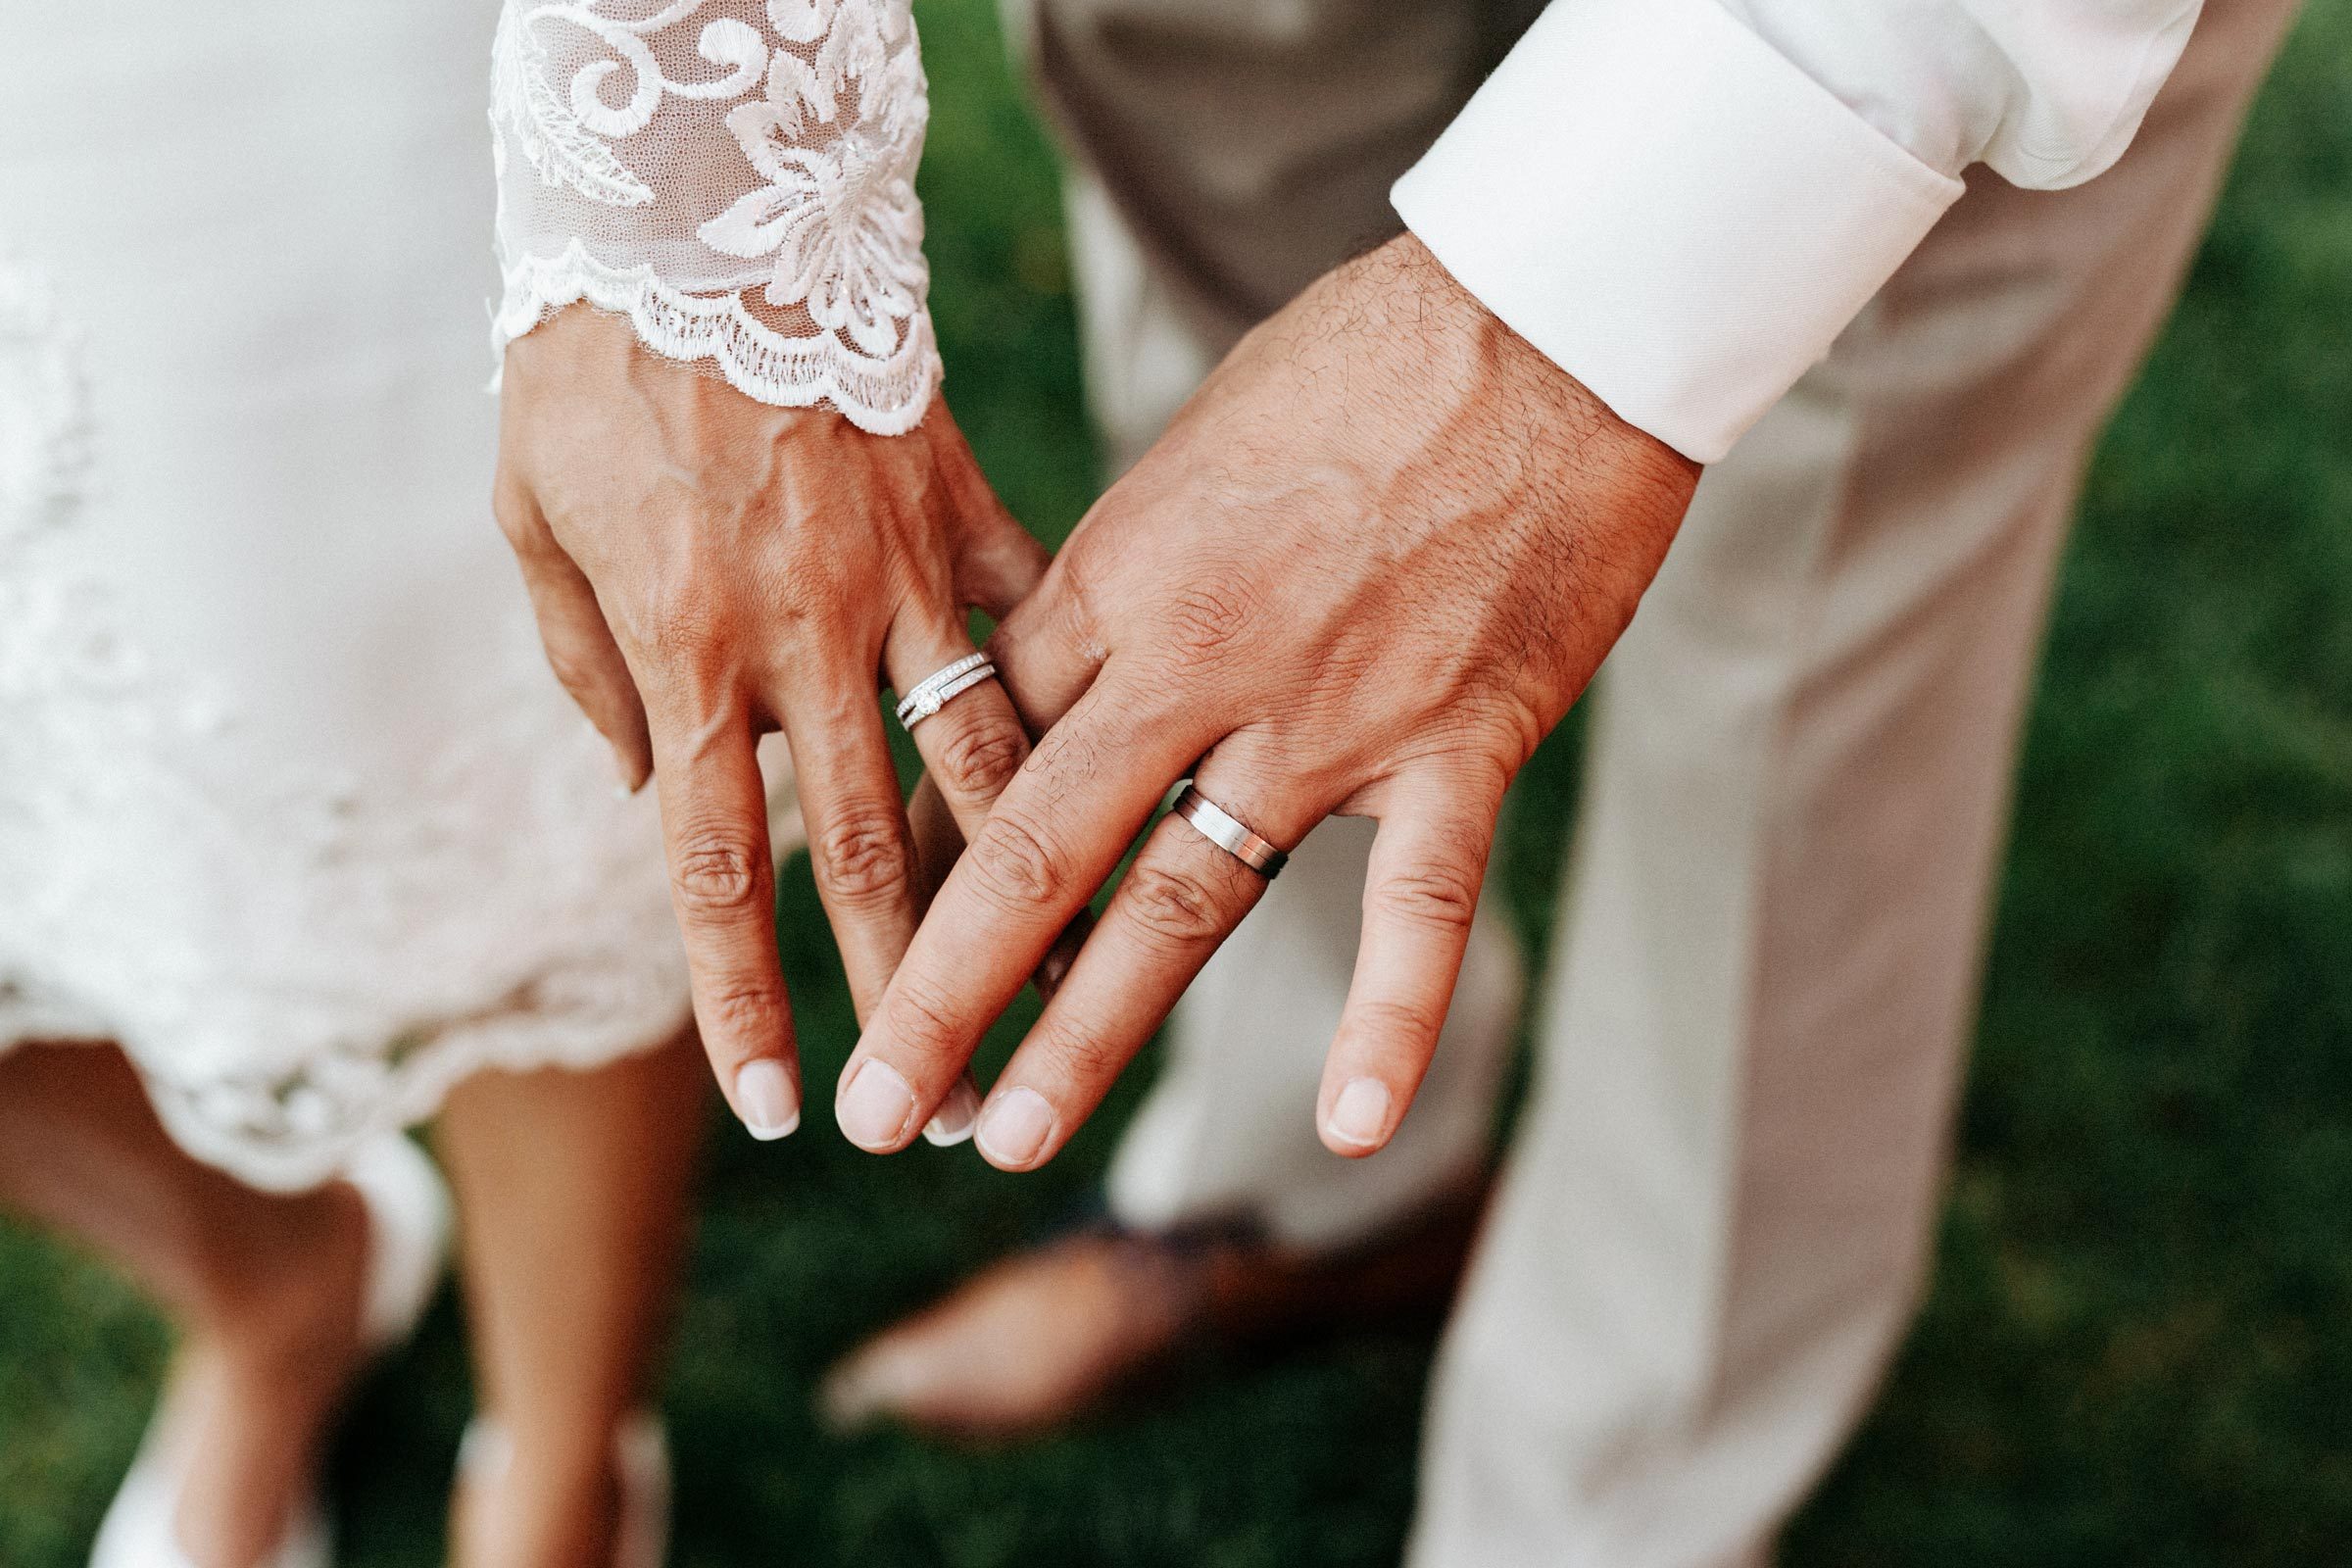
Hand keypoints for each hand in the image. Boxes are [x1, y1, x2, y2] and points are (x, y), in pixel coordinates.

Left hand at [494, 306, 1045, 1139]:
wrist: (691, 211)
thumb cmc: (588, 372)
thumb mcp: (536, 526)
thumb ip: (594, 674)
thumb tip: (652, 793)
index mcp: (691, 651)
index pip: (717, 867)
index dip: (747, 997)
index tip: (784, 1108)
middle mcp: (810, 635)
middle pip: (874, 848)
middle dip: (913, 991)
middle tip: (942, 1103)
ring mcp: (904, 574)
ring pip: (984, 758)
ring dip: (1021, 886)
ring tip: (1057, 987)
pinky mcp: (964, 508)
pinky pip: (1032, 621)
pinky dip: (1069, 704)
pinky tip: (1124, 782)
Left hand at [833, 234, 1698, 1167]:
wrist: (1544, 317)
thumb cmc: (1359, 362)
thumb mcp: (1190, 453)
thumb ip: (1124, 576)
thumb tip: (1059, 664)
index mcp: (1118, 578)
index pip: (984, 751)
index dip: (919, 858)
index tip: (874, 939)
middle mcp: (1198, 661)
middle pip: (1038, 848)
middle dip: (944, 991)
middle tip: (881, 1108)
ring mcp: (1328, 715)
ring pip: (1184, 903)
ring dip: (1088, 1034)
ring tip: (1010, 1137)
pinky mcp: (1458, 742)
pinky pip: (1418, 906)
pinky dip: (1387, 1020)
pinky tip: (1348, 1126)